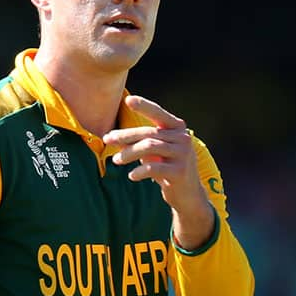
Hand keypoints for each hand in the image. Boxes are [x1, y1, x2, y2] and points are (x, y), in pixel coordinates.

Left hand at [103, 96, 213, 248]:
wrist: (187, 195)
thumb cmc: (166, 168)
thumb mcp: (154, 152)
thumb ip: (139, 141)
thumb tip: (112, 138)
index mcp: (178, 129)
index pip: (159, 113)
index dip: (144, 106)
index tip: (127, 100)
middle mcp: (183, 138)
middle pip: (148, 132)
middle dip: (125, 136)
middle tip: (107, 140)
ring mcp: (183, 154)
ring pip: (150, 147)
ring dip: (129, 153)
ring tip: (116, 160)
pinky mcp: (180, 172)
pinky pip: (154, 168)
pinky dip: (140, 171)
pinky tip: (132, 176)